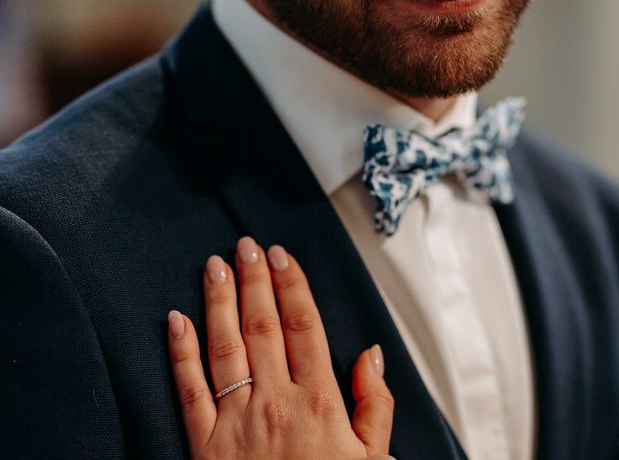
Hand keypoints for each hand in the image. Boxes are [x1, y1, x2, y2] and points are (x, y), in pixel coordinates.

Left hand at [167, 237, 394, 459]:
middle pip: (263, 325)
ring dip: (219, 301)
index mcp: (319, 403)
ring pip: (225, 345)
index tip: (281, 256)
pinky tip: (176, 320)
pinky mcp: (203, 445)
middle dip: (254, 280)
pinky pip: (189, 389)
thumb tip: (371, 355)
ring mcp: (236, 422)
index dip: (291, 285)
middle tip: (246, 245)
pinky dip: (179, 352)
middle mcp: (275, 403)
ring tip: (214, 265)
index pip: (303, 326)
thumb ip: (376, 405)